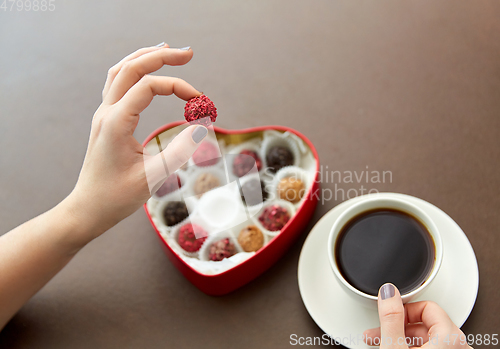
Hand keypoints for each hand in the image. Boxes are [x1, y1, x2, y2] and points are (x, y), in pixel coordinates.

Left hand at [63, 43, 206, 246]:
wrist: (88, 209)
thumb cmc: (116, 197)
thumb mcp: (153, 177)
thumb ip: (179, 151)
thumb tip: (202, 127)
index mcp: (116, 123)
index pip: (148, 87)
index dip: (178, 87)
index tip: (200, 103)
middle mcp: (106, 112)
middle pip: (131, 68)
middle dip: (160, 56)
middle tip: (189, 53)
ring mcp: (103, 115)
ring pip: (120, 71)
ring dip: (144, 57)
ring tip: (168, 51)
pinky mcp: (106, 121)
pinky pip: (117, 84)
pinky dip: (134, 70)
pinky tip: (147, 72)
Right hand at [363, 284, 471, 348]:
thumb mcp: (394, 346)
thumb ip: (390, 316)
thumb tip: (388, 291)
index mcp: (450, 337)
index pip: (427, 306)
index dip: (403, 309)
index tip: (389, 315)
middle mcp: (458, 347)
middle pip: (425, 322)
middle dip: (397, 325)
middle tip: (379, 332)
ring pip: (426, 338)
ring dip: (400, 337)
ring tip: (380, 342)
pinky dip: (410, 347)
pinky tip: (392, 348)